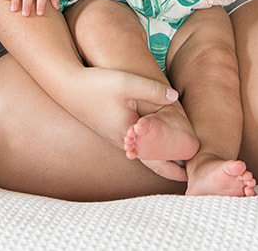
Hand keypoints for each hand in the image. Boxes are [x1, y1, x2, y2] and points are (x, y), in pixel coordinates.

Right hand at [58, 66, 184, 179]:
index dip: (173, 167)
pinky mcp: (111, 128)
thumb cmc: (98, 85)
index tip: (190, 174)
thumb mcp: (128, 83)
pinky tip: (154, 142)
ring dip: (159, 157)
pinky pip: (134, 144)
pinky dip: (148, 148)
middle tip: (188, 173)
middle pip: (150, 160)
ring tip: (177, 160)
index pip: (156, 159)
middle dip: (169, 167)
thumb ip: (153, 90)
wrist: (67, 85)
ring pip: (142, 153)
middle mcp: (122, 140)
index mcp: (129, 134)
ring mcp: (115, 135)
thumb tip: (175, 97)